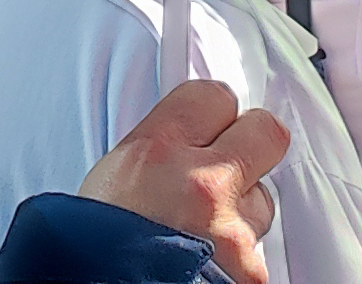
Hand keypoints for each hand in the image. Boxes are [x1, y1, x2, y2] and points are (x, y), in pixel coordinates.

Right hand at [73, 75, 290, 283]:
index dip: (215, 110)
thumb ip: (158, 148)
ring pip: (263, 200)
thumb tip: (189, 134)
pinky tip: (212, 259)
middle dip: (253, 142)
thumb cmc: (96, 249)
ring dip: (243, 208)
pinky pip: (259, 251)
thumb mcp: (113, 179)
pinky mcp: (250, 271)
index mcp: (158, 152)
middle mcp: (201, 184)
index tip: (212, 121)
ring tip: (206, 227)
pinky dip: (240, 255)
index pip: (214, 95)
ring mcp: (232, 231)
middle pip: (265, 131)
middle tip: (233, 159)